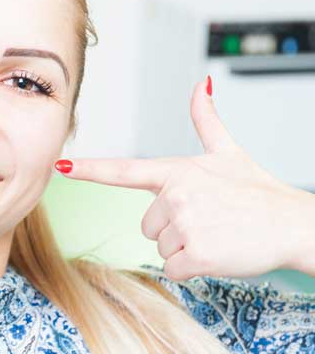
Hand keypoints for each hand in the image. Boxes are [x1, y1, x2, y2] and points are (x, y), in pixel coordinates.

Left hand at [54, 76, 313, 280]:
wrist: (293, 224)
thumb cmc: (257, 191)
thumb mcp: (228, 152)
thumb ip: (206, 120)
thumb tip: (202, 84)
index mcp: (176, 171)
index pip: (124, 170)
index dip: (90, 169)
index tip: (61, 166)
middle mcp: (176, 195)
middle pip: (147, 226)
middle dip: (173, 228)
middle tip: (207, 219)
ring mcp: (185, 225)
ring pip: (160, 248)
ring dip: (185, 247)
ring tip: (216, 232)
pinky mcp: (197, 255)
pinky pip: (175, 269)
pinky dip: (195, 268)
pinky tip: (218, 252)